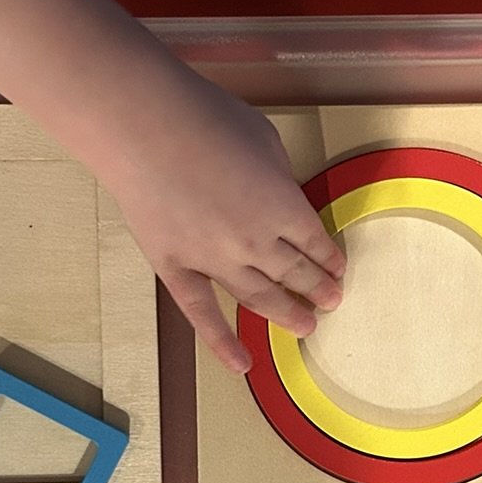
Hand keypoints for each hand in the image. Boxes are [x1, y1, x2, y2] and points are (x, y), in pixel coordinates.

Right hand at [103, 75, 344, 372]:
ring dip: (286, 315)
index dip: (329, 258)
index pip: (315, 242)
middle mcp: (256, 243)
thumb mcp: (264, 138)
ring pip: (259, 298)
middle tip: (330, 302)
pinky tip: (241, 364)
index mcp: (283, 206)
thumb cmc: (205, 118)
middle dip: (317, 290)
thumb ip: (278, 177)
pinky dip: (223, 342)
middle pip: (294, 274)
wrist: (144, 126)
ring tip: (306, 327)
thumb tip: (281, 196)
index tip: (337, 270)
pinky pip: (203, 314)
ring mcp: (214, 260)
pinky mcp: (176, 268)